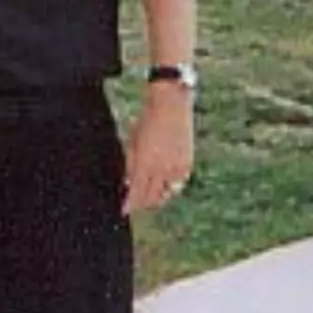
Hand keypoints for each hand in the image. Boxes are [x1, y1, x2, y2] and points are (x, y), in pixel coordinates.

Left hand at [121, 84, 194, 214]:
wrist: (170, 102)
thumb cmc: (146, 119)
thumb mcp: (132, 142)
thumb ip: (130, 164)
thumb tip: (128, 183)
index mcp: (144, 163)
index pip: (136, 193)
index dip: (130, 204)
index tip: (124, 210)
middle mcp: (161, 168)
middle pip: (151, 197)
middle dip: (142, 203)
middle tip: (135, 204)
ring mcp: (176, 167)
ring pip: (166, 194)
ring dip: (157, 199)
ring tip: (149, 198)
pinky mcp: (187, 163)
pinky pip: (178, 184)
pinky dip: (170, 188)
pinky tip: (164, 187)